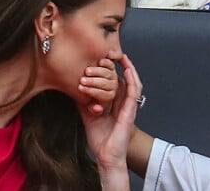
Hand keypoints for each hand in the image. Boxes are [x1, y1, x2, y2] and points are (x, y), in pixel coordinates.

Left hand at [77, 54, 141, 189]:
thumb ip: (84, 99)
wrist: (105, 155)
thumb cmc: (99, 135)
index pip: (114, 78)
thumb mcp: (88, 113)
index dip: (110, 66)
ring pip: (131, 80)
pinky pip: (134, 91)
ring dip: (125, 67)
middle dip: (114, 64)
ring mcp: (128, 104)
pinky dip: (132, 78)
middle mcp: (122, 100)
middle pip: (121, 76)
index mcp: (113, 100)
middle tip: (105, 55)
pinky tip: (127, 69)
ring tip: (119, 56)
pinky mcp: (131, 110)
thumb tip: (75, 86)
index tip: (101, 56)